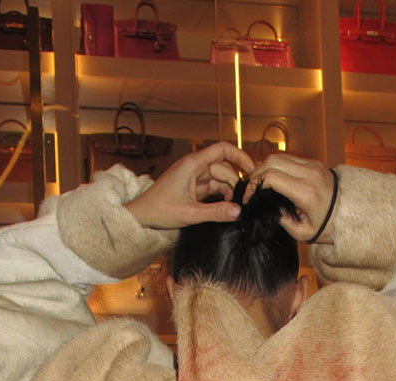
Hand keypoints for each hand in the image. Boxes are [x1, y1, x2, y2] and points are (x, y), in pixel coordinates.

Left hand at [125, 142, 254, 228]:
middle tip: (245, 200)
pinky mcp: (193, 187)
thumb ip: (216, 212)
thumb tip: (238, 212)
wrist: (142, 216)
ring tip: (233, 208)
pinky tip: (225, 208)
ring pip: (220, 179)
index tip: (253, 170)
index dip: (240, 157)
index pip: (223, 150)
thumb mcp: (190, 213)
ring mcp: (194, 176)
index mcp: (193, 164)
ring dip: (228, 191)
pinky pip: (212, 187)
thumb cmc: (160, 210)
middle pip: (224, 167)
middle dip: (235, 182)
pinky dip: (220, 196)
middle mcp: (195, 166)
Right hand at [244, 154, 335, 242]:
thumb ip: (282, 220)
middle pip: (272, 161)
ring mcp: (312, 165)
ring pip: (278, 156)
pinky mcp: (313, 162)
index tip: (248, 197)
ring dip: (264, 167)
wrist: (350, 212)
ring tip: (258, 184)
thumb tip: (267, 207)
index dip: (254, 185)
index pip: (272, 177)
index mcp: (307, 192)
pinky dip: (275, 166)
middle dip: (256, 174)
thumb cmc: (326, 226)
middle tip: (250, 189)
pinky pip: (288, 158)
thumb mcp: (303, 232)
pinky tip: (270, 179)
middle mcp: (310, 174)